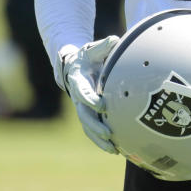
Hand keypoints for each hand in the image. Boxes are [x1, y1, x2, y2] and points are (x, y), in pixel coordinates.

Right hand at [60, 36, 119, 152]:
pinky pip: (94, 131)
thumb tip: (114, 40)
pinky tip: (116, 150)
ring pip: (88, 128)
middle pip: (84, 116)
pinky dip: (102, 141)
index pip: (83, 92)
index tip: (102, 105)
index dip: (90, 99)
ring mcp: (83, 109)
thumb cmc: (88, 57)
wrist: (75, 67)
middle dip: (95, 126)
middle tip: (108, 133)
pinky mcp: (89, 116)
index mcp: (79, 82)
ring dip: (99, 140)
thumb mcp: (93, 49)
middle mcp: (79, 98)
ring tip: (113, 150)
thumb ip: (103, 46)